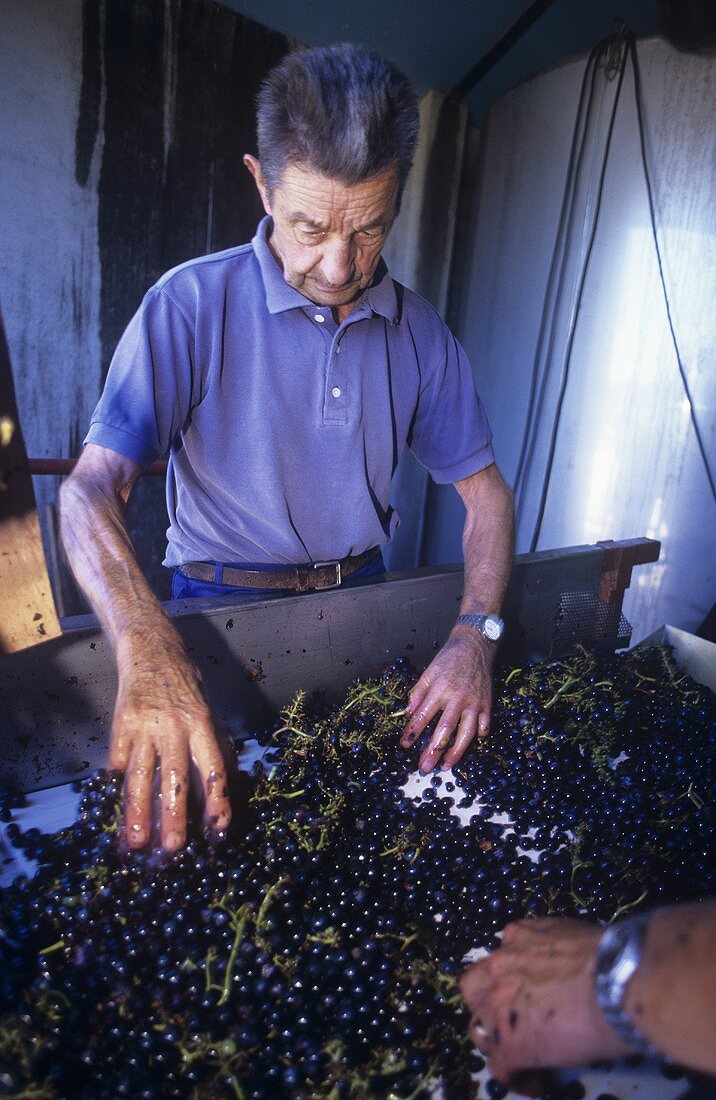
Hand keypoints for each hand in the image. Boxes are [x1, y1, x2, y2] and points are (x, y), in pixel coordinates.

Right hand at [111, 644, 231, 850]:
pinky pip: (119, 763)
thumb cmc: (186, 685)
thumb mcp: (209, 709)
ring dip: (138, 813)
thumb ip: (214, 744)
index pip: (212, 766)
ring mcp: (144, 727)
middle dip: (173, 816)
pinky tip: (118, 812)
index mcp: (202, 723)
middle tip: (173, 848)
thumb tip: (224, 785)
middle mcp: (174, 727)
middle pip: (174, 777)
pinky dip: (120, 788)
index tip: (217, 827)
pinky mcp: (120, 726)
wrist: (151, 651)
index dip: (216, 798)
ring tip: (136, 842)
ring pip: (140, 777)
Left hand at [400, 625, 493, 772]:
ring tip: (446, 766)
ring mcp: (474, 703)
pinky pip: (484, 725)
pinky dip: (479, 736)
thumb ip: (418, 693)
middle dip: (433, 751)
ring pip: (466, 734)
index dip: (413, 732)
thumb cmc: (449, 659)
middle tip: (424, 767)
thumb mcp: (429, 672)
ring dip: (456, 752)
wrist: (475, 646)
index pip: (422, 716)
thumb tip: (407, 714)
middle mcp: (457, 699)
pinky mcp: (487, 704)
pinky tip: (471, 744)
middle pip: (444, 730)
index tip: (405, 745)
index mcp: (439, 690)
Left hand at [459, 918, 629, 1081]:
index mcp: (516, 938)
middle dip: (488, 1007)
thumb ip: (551, 950)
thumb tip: (563, 969)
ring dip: (498, 1043)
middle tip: (512, 1022)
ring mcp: (499, 1007)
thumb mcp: (570, 935)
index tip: (527, 996)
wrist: (616, 984)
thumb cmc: (608, 958)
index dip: (508, 980)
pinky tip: (533, 1083)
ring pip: (480, 1030)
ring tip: (523, 1057)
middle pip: (475, 990)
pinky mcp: (509, 1044)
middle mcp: (499, 967)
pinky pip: (500, 1068)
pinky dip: (515, 1078)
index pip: (498, 961)